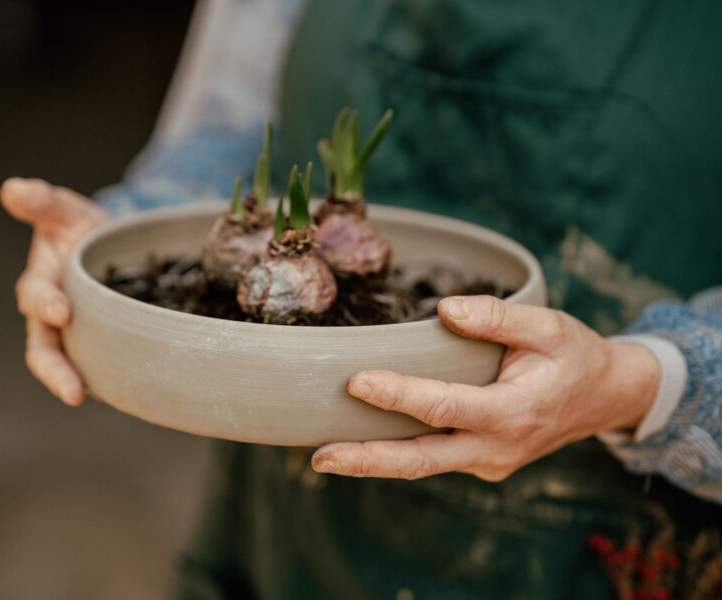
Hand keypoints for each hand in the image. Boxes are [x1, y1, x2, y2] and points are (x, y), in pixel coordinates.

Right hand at [0, 177, 107, 405]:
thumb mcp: (69, 211)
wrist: (115, 248)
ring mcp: (78, 335)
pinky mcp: (102, 346)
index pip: (35, 298)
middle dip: (55, 369)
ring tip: (87, 399)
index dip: (45, 304)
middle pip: (44, 349)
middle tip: (71, 389)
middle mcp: (55, 316)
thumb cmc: (85, 231)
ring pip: (69, 365)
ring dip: (74, 383)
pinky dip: (108, 382)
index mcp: (44, 283)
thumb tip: (14, 189)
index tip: (63, 311)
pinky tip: (129, 392)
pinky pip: (102, 368)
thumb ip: (44, 203)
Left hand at [312, 295, 659, 480]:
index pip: (444, 407)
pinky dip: (397, 454)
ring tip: (326, 456)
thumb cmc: (576, 356)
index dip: (399, 396)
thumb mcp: (550, 326)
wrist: (606, 398)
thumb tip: (446, 308)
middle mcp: (497, 447)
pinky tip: (363, 444)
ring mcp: (489, 462)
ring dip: (375, 463)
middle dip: (368, 461)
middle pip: (422, 459)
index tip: (356, 383)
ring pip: (424, 465)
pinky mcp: (482, 461)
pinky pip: (435, 459)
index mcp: (514, 412)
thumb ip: (499, 316)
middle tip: (320, 457)